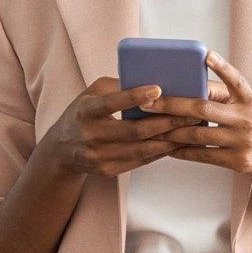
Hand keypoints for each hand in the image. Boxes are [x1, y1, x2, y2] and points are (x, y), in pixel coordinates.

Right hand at [37, 77, 190, 177]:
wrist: (61, 150)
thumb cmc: (82, 113)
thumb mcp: (91, 94)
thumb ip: (117, 86)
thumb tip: (151, 82)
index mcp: (85, 111)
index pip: (111, 103)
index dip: (134, 96)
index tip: (158, 88)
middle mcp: (90, 136)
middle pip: (133, 131)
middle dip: (165, 122)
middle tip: (189, 112)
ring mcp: (99, 157)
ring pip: (141, 149)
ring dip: (169, 139)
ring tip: (190, 128)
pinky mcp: (108, 170)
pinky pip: (141, 161)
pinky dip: (161, 152)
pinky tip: (176, 142)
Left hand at [146, 50, 251, 188]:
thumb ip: (227, 97)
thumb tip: (192, 89)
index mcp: (250, 100)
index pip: (236, 79)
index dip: (221, 66)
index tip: (205, 55)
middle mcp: (247, 118)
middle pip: (203, 108)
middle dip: (171, 105)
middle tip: (148, 102)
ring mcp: (242, 141)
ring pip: (198, 134)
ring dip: (171, 132)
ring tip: (151, 127)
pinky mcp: (238, 161)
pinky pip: (203, 156)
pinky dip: (184, 152)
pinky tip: (169, 148)